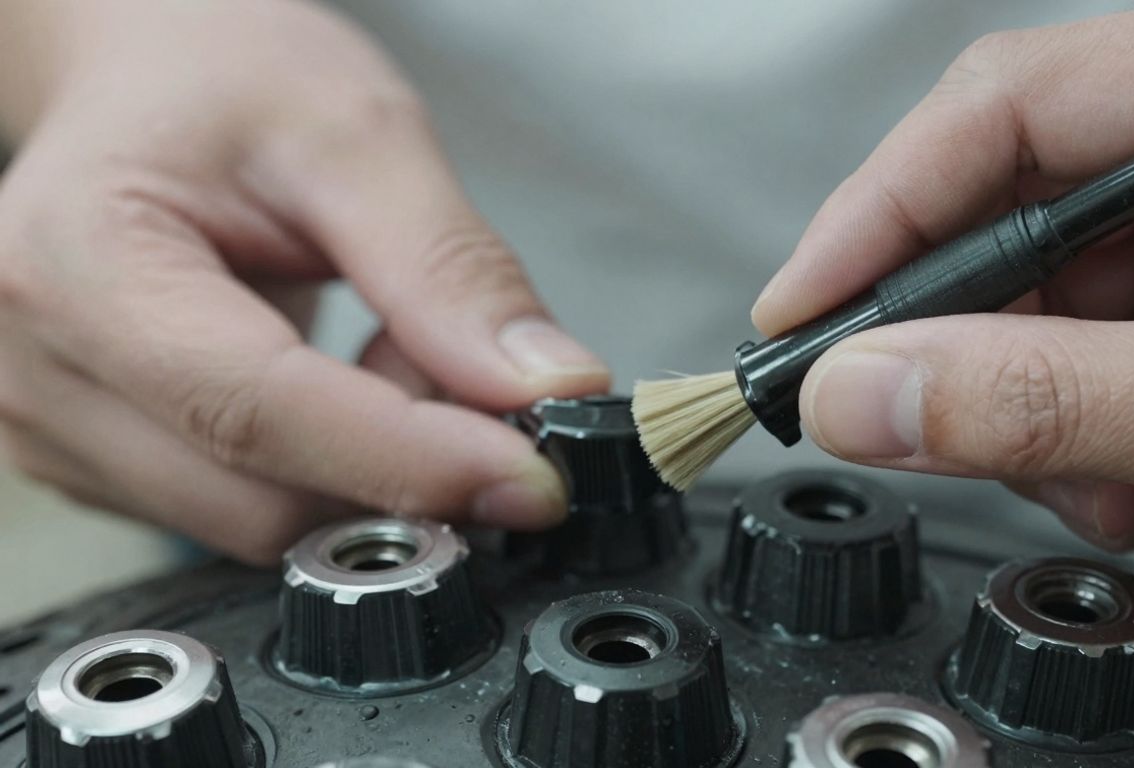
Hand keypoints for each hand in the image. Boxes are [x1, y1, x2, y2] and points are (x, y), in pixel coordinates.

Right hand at [0, 1, 608, 563]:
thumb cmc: (226, 81)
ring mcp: (57, 433)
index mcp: (81, 266)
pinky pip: (248, 512)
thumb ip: (448, 268)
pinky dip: (331, 468)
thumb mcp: (357, 135)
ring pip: (265, 522)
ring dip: (370, 464)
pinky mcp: (101, 466)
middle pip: (264, 500)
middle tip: (457, 355)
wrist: (146, 84)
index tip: (536, 478)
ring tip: (382, 341)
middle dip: (402, 456)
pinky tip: (339, 378)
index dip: (411, 460)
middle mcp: (36, 373)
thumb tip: (547, 389)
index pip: (257, 411)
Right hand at [752, 0, 1133, 584]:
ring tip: (1118, 483)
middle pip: (1024, 210)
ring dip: (1050, 414)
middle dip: (978, 343)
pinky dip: (1105, 438)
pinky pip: (1110, 354)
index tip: (807, 307)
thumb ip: (1044, 401)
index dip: (882, 209)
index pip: (1015, 107)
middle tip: (920, 422)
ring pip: (1059, 302)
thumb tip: (866, 393)